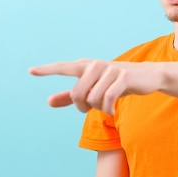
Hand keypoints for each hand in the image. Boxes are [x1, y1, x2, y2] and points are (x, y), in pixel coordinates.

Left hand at [29, 59, 160, 113]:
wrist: (147, 77)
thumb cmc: (116, 83)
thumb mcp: (93, 90)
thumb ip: (70, 97)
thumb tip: (48, 102)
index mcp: (86, 67)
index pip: (63, 67)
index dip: (47, 70)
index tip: (30, 71)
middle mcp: (95, 65)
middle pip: (77, 94)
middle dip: (83, 107)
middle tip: (91, 109)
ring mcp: (110, 69)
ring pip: (93, 98)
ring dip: (99, 109)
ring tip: (106, 107)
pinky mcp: (123, 77)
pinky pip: (108, 98)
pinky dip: (108, 109)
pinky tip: (112, 111)